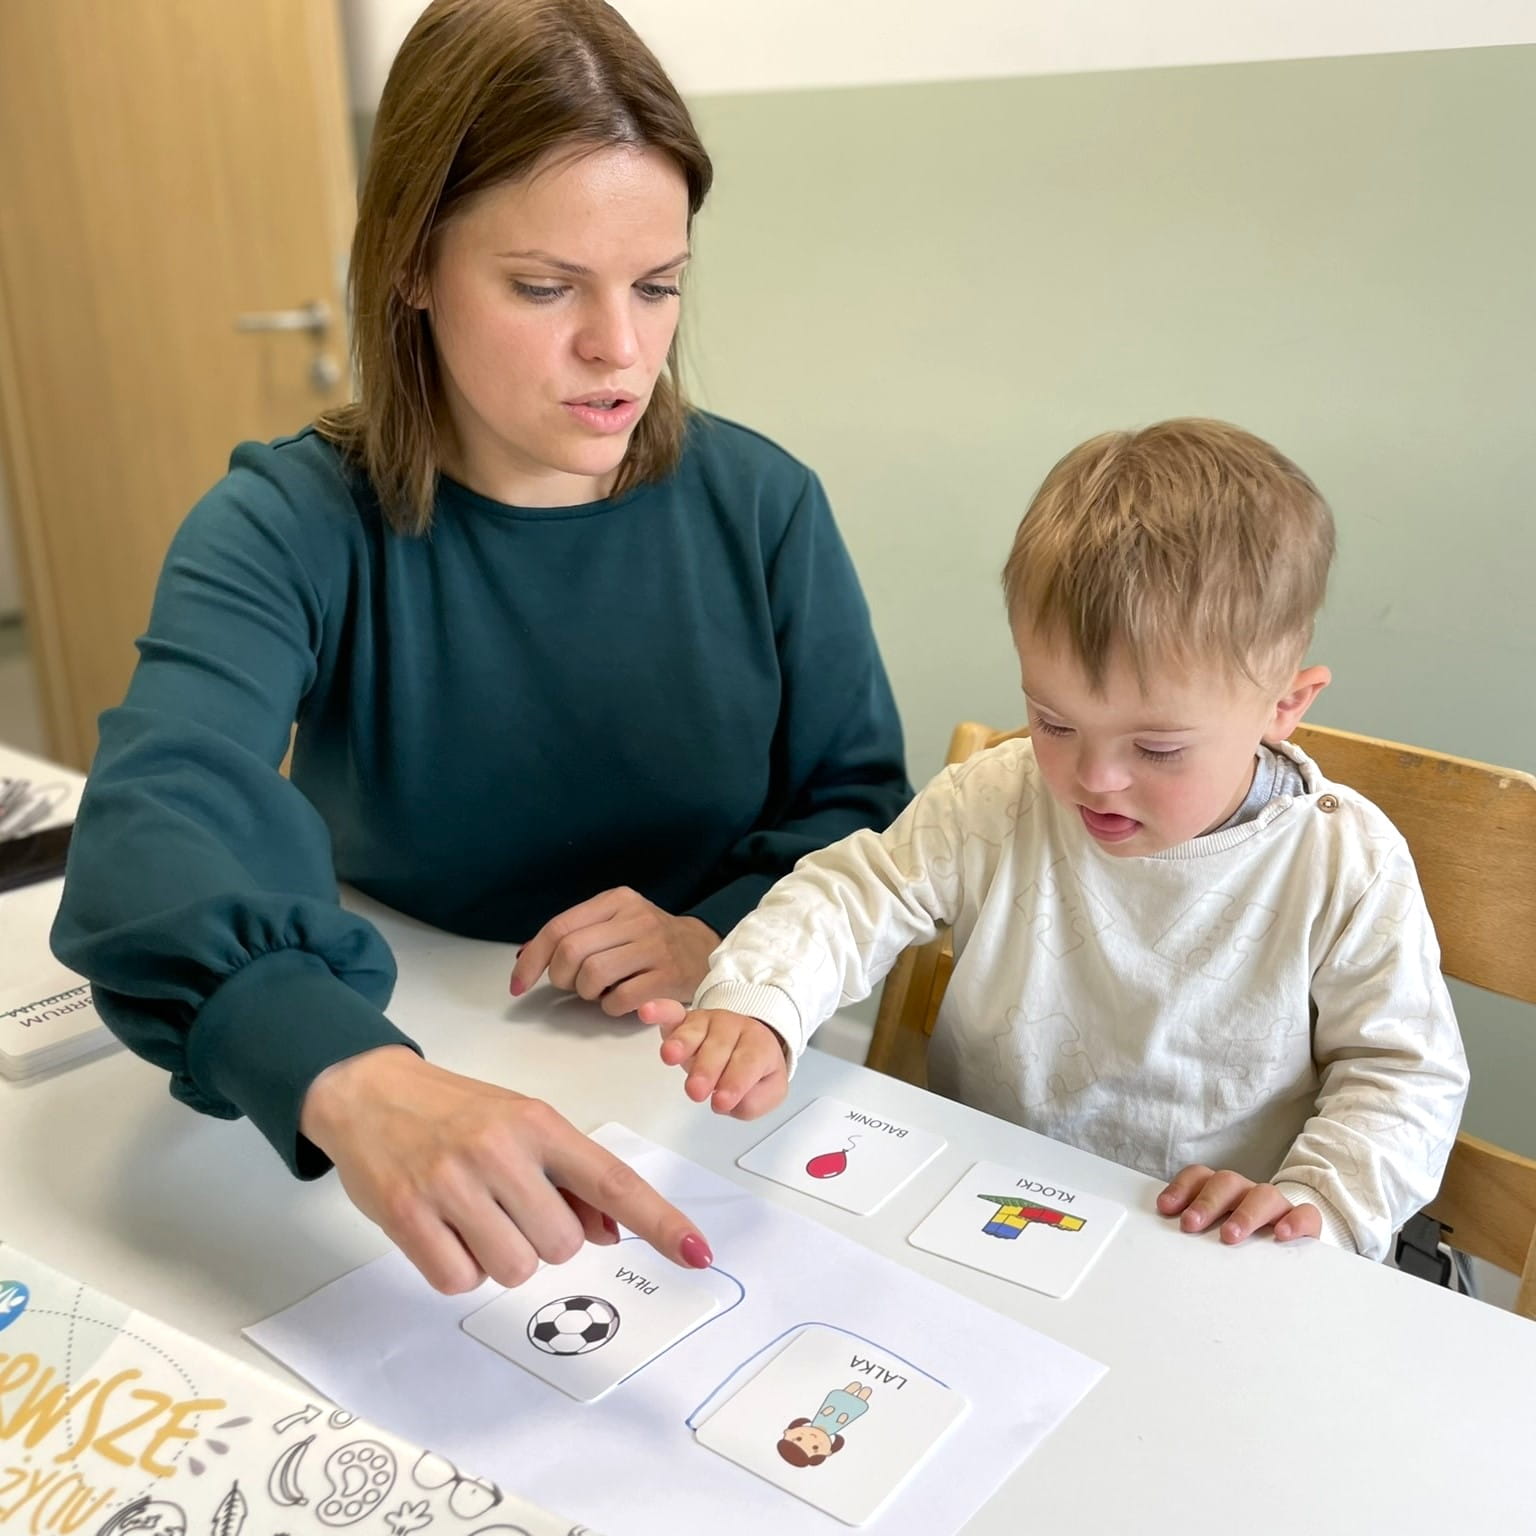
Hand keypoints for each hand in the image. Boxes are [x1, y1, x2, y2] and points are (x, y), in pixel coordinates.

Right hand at [300, 1045, 712, 1293]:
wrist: (367, 1090)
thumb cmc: (455, 1112)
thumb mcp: (520, 1125)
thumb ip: (569, 1177)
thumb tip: (614, 1232)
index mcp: (539, 1124)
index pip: (612, 1180)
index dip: (660, 1221)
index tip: (698, 1253)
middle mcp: (500, 1149)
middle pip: (562, 1245)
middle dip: (543, 1239)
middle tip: (508, 1207)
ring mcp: (451, 1181)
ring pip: (515, 1268)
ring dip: (500, 1258)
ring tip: (473, 1217)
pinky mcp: (407, 1213)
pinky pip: (459, 1279)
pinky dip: (457, 1268)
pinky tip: (443, 1231)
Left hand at [510, 887, 718, 1016]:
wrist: (702, 950)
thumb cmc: (647, 940)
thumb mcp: (613, 923)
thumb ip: (573, 934)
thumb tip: (523, 956)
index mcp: (616, 901)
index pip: (559, 927)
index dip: (532, 959)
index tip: (519, 984)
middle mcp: (635, 918)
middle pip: (571, 951)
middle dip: (561, 977)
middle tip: (572, 985)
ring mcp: (654, 947)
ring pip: (592, 975)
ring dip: (586, 993)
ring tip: (599, 991)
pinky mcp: (667, 977)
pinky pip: (618, 1000)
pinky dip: (610, 1007)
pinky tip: (620, 999)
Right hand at [637, 999, 788, 1118]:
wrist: (747, 1039)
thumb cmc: (753, 1069)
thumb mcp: (768, 1091)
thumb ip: (755, 1101)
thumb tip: (732, 1104)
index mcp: (758, 1045)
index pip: (749, 1062)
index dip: (735, 1082)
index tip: (720, 1102)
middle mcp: (733, 1029)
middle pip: (719, 1047)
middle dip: (706, 1069)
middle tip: (696, 1092)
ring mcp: (707, 1022)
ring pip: (694, 1032)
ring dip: (681, 1044)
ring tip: (670, 1057)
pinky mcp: (684, 1020)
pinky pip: (671, 1012)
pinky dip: (659, 1011)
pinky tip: (647, 1012)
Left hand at [1157, 1165, 1322, 1243]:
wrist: (1292, 1238)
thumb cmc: (1243, 1240)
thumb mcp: (1215, 1232)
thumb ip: (1197, 1231)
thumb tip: (1166, 1246)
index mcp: (1223, 1190)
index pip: (1200, 1176)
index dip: (1181, 1188)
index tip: (1165, 1209)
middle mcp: (1247, 1192)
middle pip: (1227, 1182)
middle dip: (1207, 1203)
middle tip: (1191, 1225)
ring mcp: (1277, 1205)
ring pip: (1264, 1194)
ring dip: (1244, 1214)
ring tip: (1230, 1235)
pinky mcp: (1305, 1221)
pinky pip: (1305, 1214)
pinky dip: (1295, 1221)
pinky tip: (1282, 1235)